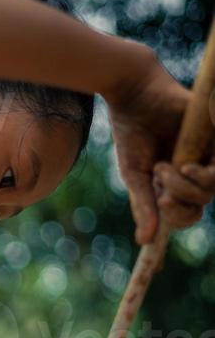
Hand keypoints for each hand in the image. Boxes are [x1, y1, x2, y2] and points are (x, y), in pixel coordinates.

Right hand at [106, 49, 206, 244]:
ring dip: (188, 187)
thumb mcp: (135, 176)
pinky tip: (188, 165)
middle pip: (201, 203)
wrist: (135, 95)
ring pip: (212, 188)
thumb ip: (144, 206)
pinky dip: (205, 173)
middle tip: (161, 186)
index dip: (178, 218)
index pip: (188, 212)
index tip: (163, 209)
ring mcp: (205, 154)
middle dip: (179, 201)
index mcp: (174, 182)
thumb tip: (145, 242)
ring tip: (166, 168)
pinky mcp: (214, 137)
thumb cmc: (132, 133)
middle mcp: (192, 170)